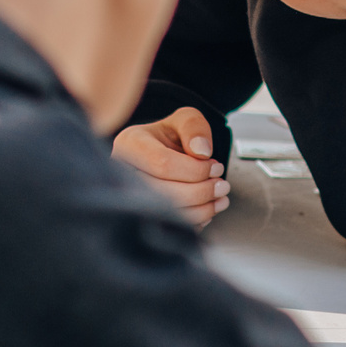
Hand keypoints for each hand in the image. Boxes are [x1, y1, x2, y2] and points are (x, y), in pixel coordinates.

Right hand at [112, 108, 227, 225]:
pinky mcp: (141, 215)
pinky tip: (206, 209)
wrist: (160, 153)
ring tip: (220, 198)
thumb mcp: (184, 118)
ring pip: (166, 213)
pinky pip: (168, 227)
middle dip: (201, 192)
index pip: (163, 164)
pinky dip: (194, 222)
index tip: (216, 167)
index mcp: (129, 145)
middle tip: (223, 185)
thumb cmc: (169, 137)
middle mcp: (122, 173)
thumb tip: (202, 152)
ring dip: (202, 210)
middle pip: (163, 193)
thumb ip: (194, 127)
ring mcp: (128, 197)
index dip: (196, 170)